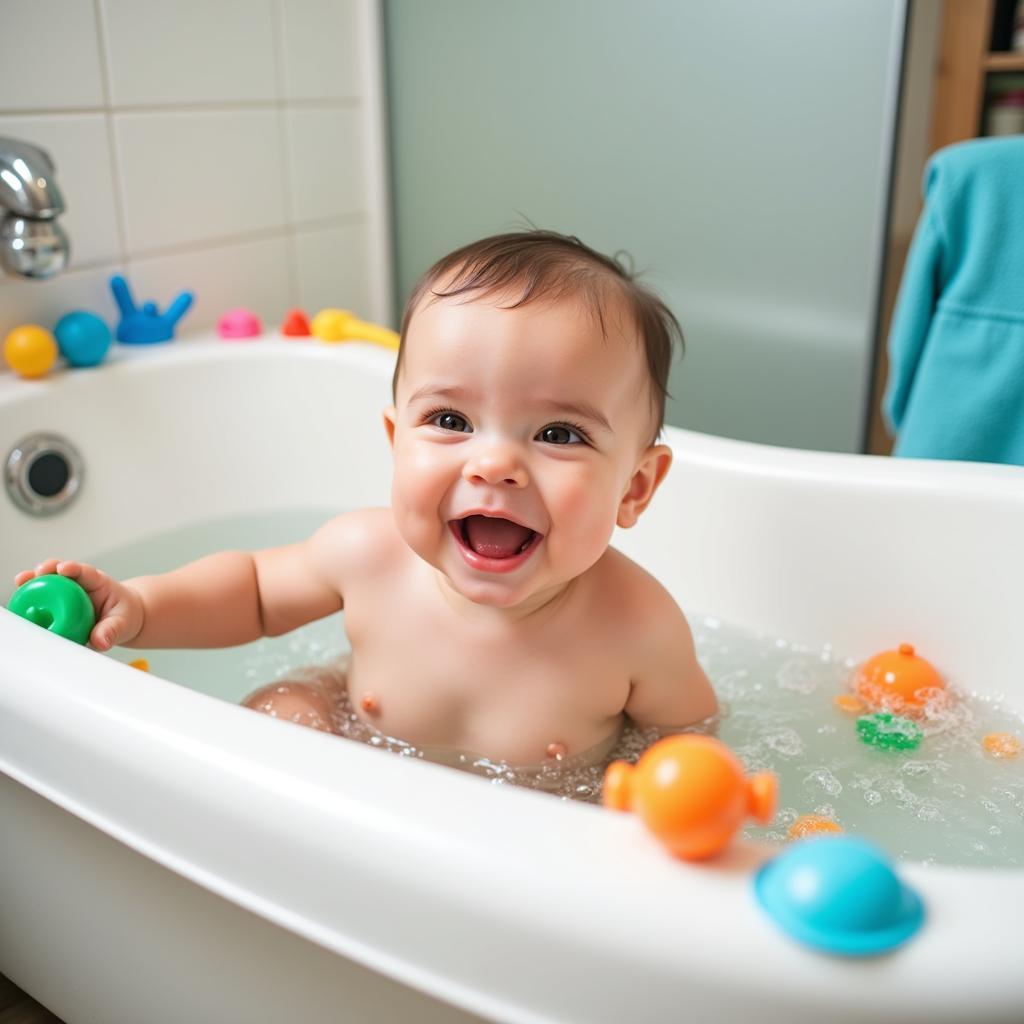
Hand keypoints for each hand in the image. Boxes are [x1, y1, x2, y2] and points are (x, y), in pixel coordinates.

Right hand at [13, 559, 143, 650]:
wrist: (121, 620)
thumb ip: (111, 631)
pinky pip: (44, 600)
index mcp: (99, 583)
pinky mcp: (58, 604)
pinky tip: (20, 603)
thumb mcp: (123, 624)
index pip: (87, 572)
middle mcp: (80, 584)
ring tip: (21, 581)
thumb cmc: (123, 616)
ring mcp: (67, 593)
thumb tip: (100, 641)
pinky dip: (31, 599)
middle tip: (37, 572)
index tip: (63, 568)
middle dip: (49, 568)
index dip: (73, 568)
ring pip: (49, 583)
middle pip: (61, 571)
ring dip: (34, 580)